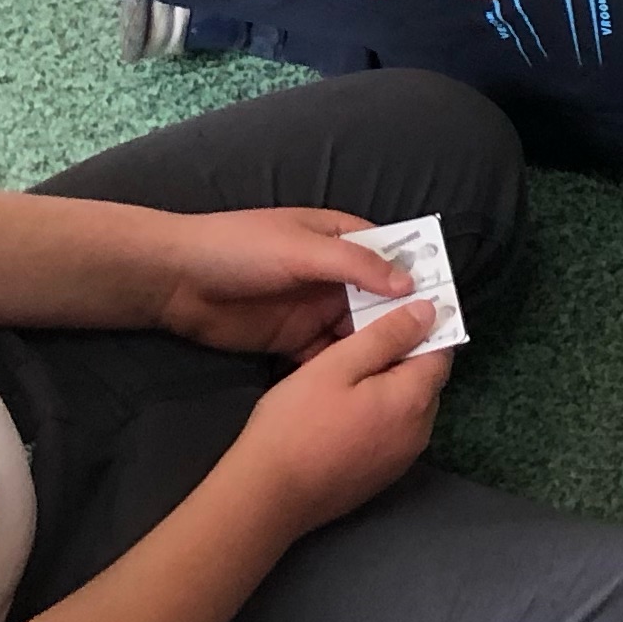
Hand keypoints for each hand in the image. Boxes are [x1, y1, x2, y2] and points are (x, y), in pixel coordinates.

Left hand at [150, 208, 422, 357]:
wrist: (175, 281)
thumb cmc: (241, 248)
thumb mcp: (302, 249)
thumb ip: (356, 265)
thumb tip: (409, 285)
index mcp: (339, 239)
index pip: (391, 255)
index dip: (418, 274)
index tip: (447, 300)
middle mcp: (333, 274)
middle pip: (381, 298)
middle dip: (405, 317)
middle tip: (437, 343)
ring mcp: (314, 309)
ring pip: (360, 330)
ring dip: (380, 345)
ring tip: (409, 367)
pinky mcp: (294, 340)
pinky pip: (331, 355)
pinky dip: (348, 367)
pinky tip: (368, 382)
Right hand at [225, 298, 447, 538]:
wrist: (267, 496)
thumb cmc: (297, 424)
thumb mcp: (336, 366)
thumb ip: (386, 337)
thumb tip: (429, 311)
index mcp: (415, 400)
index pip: (439, 350)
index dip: (420, 327)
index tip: (390, 315)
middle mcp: (420, 431)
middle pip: (424, 380)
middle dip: (401, 357)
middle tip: (356, 344)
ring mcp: (402, 458)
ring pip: (406, 407)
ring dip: (386, 388)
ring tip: (344, 377)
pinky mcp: (381, 476)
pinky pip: (390, 432)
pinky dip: (376, 415)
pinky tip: (340, 413)